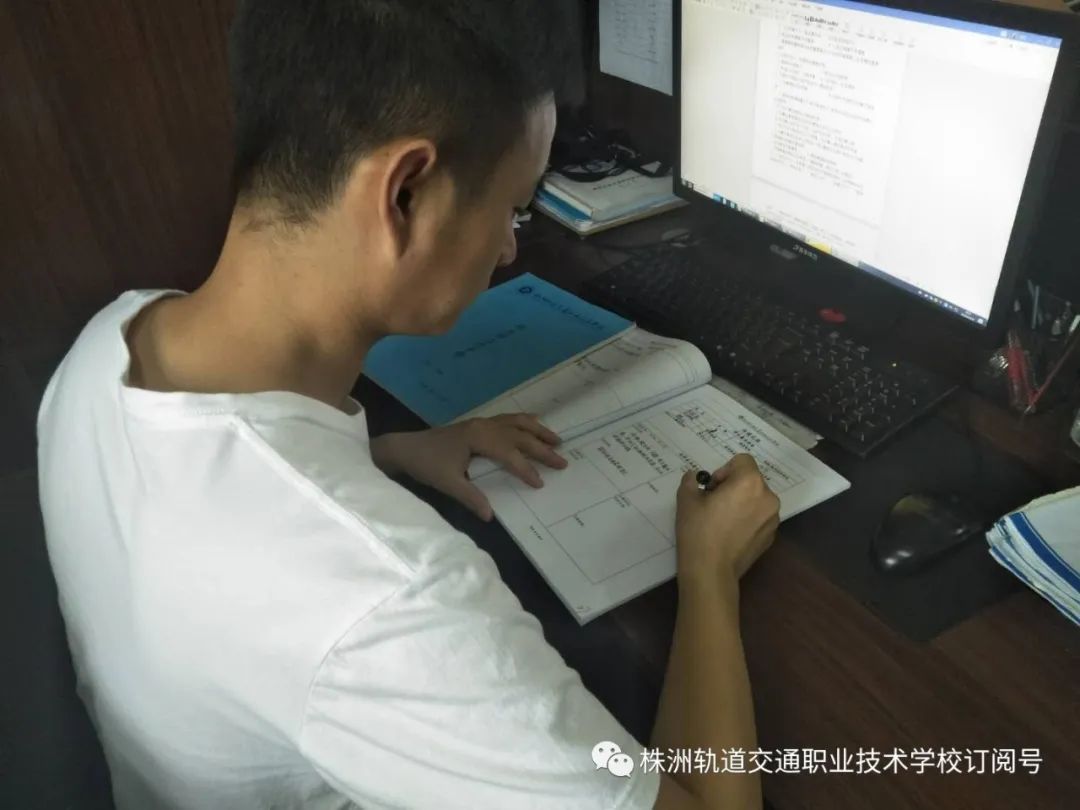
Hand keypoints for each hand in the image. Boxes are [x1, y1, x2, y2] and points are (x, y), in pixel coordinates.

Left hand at [370, 414, 567, 520]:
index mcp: (479, 437)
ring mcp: (481, 423)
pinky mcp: (477, 425)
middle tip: (562, 462)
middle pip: (519, 435)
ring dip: (537, 430)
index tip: (540, 483)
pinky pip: (507, 419)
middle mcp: (484, 426)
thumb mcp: (447, 483)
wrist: (404, 448)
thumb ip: (471, 498)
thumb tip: (490, 516)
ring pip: (516, 423)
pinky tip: (533, 423)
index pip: (509, 454)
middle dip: (541, 448)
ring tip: (557, 439)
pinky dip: (523, 422)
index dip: (525, 469)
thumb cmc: (425, 464)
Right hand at [674, 454, 779, 588]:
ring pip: (757, 498)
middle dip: (734, 485)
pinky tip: (731, 534)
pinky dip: (748, 519)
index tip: (712, 489)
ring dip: (742, 501)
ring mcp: (773, 518)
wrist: (711, 572)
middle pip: (751, 479)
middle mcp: (768, 497)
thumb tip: (694, 477)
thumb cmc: (698, 532)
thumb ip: (691, 481)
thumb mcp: (687, 500)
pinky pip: (760, 517)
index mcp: (750, 482)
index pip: (742, 460)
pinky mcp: (772, 536)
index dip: (724, 470)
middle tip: (714, 503)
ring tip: (723, 520)